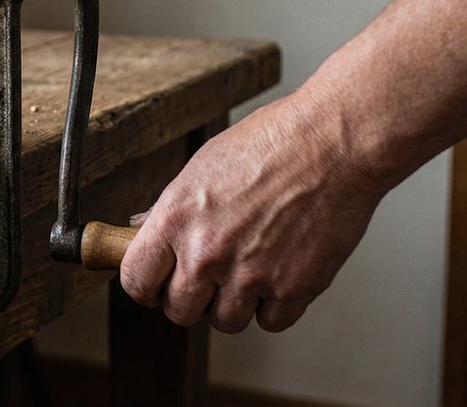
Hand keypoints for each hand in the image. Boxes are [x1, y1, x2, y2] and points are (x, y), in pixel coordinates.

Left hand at [118, 90, 384, 332]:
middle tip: (207, 278)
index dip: (147, 286)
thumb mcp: (200, 169)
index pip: (136, 281)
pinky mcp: (294, 288)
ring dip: (234, 304)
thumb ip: (171, 211)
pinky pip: (271, 322)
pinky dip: (275, 305)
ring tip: (248, 269)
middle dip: (191, 298)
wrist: (331, 143)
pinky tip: (279, 272)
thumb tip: (145, 232)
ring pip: (225, 323)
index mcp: (175, 219)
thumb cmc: (269, 144)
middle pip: (179, 311)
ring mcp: (250, 274)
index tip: (157, 284)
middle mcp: (207, 252)